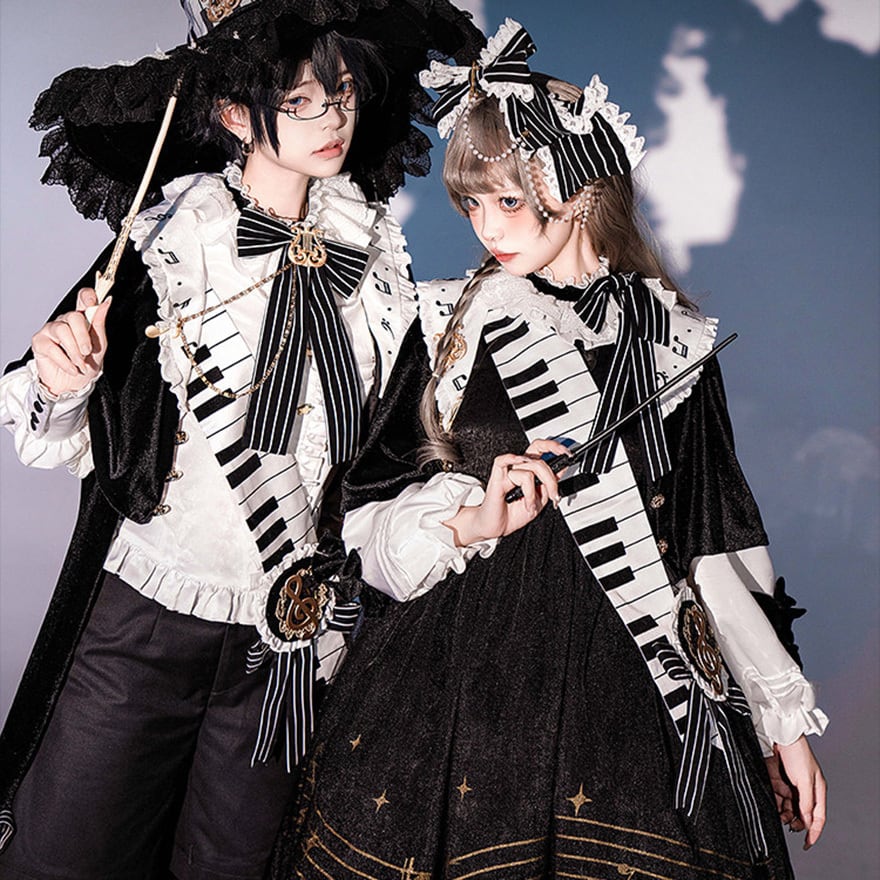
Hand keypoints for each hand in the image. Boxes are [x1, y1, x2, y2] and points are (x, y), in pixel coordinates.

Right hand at [32, 288, 109, 395]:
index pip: (83, 298)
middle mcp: (65, 321)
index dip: (87, 296)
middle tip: (88, 352)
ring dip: (74, 351)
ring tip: (80, 363)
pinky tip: (72, 368)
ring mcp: (51, 330)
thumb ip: (99, 324)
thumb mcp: (99, 346)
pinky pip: (52, 348)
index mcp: (82, 319)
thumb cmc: (87, 364)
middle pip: (73, 316)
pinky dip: (65, 361)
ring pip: (62, 331)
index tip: (93, 302)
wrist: (73, 385)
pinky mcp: (39, 342)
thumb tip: (106, 302)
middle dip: (83, 337)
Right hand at [444, 439, 567, 545]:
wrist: (498, 527)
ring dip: (533, 492)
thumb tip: (562, 469)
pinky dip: (512, 463)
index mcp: (529, 470)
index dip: (554, 447)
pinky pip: (504, 460)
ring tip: (530, 505)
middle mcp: (519, 467)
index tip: (567, 453)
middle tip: (553, 496)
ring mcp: (508, 471)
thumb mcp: (540, 500)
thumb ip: (549, 485)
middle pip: (539, 460)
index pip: (541, 449)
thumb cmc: (514, 514)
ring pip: (529, 468)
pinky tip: (516, 476)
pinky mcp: (496, 476)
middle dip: (551, 480)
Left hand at [765, 735, 826, 848]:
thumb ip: (806, 802)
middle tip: (787, 823)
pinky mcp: (775, 780)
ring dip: (783, 813)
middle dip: (795, 821)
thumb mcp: (805, 779)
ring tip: (779, 813)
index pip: (818, 817)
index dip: (813, 832)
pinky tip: (771, 804)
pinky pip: (775, 798)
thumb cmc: (796, 752)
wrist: (777, 734)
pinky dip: (774, 803)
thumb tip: (807, 822)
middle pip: (801, 814)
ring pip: (787, 808)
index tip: (807, 844)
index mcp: (817, 790)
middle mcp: (804, 790)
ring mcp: (789, 785)